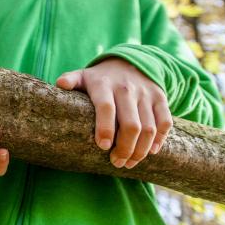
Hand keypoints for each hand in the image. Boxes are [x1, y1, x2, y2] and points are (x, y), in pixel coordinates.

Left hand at [56, 58, 172, 168]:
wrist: (130, 62)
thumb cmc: (100, 78)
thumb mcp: (83, 76)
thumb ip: (71, 80)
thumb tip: (60, 84)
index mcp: (104, 85)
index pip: (106, 107)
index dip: (105, 128)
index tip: (103, 147)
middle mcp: (127, 88)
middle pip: (131, 124)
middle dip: (125, 148)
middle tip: (117, 162)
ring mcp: (146, 94)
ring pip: (149, 128)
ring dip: (141, 150)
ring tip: (130, 162)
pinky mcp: (160, 98)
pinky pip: (165, 122)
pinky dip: (160, 140)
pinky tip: (150, 151)